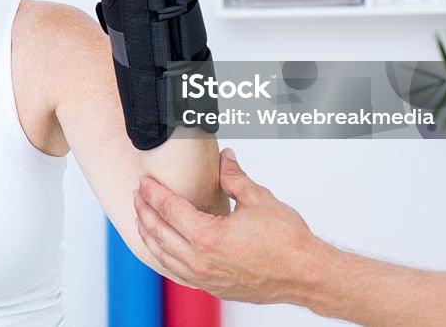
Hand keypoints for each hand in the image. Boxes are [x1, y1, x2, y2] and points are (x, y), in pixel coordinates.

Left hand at [133, 148, 328, 304]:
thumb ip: (234, 176)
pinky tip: (164, 249)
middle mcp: (201, 261)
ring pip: (164, 257)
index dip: (153, 193)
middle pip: (159, 233)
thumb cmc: (288, 241)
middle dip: (144, 212)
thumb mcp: (258, 198)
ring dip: (149, 236)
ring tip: (142, 220)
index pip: (169, 209)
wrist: (307, 274)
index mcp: (207, 237)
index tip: (144, 182)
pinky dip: (165, 258)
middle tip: (138, 195)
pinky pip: (179, 273)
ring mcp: (206, 279)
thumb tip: (225, 158)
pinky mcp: (215, 288)